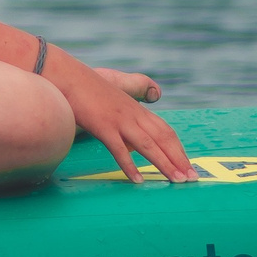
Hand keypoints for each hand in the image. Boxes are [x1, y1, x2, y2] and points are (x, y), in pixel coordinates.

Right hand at [51, 57, 195, 183]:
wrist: (64, 75)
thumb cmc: (84, 88)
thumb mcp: (110, 95)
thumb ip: (126, 109)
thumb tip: (134, 129)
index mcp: (135, 108)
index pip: (164, 130)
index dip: (178, 148)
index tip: (187, 165)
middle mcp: (132, 113)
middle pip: (163, 138)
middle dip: (179, 159)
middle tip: (191, 179)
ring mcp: (118, 119)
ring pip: (148, 145)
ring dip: (164, 164)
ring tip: (176, 181)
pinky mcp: (102, 125)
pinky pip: (119, 149)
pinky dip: (129, 166)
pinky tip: (137, 180)